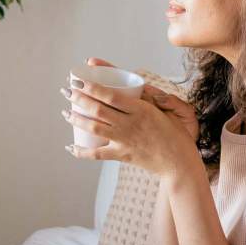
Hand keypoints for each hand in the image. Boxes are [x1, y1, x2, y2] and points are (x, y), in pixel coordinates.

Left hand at [61, 59, 198, 179]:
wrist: (179, 163)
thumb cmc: (176, 135)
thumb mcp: (168, 111)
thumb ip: (154, 98)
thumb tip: (143, 86)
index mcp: (142, 109)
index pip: (110, 95)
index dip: (91, 87)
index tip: (79, 81)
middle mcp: (131, 123)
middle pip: (98, 109)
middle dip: (78, 99)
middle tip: (66, 92)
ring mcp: (125, 140)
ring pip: (94, 128)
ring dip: (77, 119)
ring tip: (65, 112)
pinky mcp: (122, 155)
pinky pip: (98, 154)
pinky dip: (82, 152)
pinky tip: (70, 147)